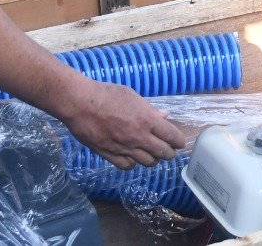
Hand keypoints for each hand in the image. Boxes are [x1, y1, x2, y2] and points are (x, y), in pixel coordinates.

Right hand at [55, 78, 187, 169]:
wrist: (81, 104)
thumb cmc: (107, 94)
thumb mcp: (133, 96)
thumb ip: (150, 109)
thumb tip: (164, 116)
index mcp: (148, 120)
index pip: (172, 136)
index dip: (179, 141)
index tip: (180, 143)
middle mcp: (139, 137)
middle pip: (163, 153)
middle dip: (170, 153)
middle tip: (170, 151)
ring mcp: (125, 148)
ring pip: (147, 162)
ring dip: (153, 159)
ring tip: (153, 155)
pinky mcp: (110, 155)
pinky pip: (127, 166)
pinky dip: (133, 163)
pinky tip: (133, 158)